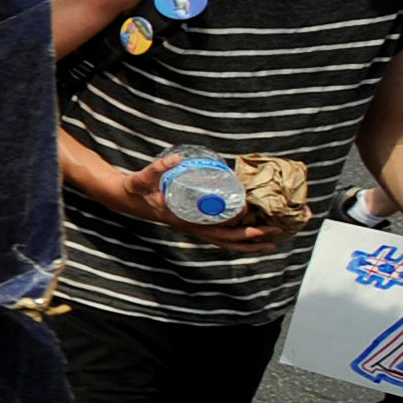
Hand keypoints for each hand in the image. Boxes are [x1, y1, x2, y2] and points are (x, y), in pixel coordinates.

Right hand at [107, 154, 293, 250]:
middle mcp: (191, 227)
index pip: (215, 230)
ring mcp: (193, 227)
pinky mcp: (193, 223)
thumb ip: (157, 168)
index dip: (238, 229)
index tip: (258, 224)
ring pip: (224, 241)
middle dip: (253, 239)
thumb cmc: (136, 190)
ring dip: (249, 244)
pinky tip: (249, 235)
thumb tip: (175, 157)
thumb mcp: (143, 178)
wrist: (125, 199)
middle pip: (227, 240)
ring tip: (272, 243)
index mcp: (182, 220)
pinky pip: (219, 235)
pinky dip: (236, 238)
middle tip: (277, 233)